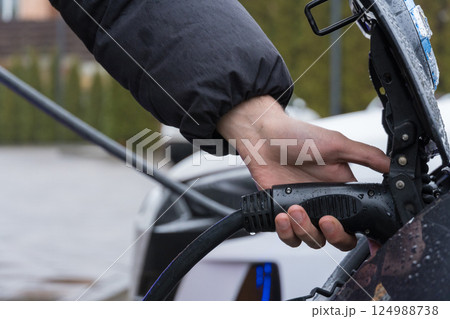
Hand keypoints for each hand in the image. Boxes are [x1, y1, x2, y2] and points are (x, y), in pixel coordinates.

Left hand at [217, 95, 389, 250]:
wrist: (264, 137)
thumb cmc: (297, 136)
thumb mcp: (337, 144)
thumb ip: (367, 157)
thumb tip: (394, 166)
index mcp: (341, 190)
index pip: (355, 221)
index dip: (354, 231)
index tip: (350, 228)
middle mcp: (322, 203)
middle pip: (336, 238)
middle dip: (332, 235)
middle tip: (324, 220)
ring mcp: (302, 210)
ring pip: (311, 240)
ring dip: (304, 230)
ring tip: (295, 210)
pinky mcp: (281, 213)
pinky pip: (287, 236)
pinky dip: (285, 232)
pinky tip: (282, 215)